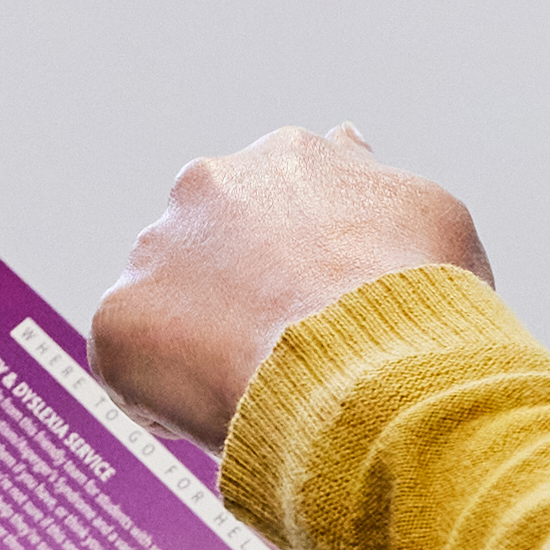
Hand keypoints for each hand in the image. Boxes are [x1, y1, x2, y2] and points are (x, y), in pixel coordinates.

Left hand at [92, 125, 490, 443]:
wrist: (369, 372)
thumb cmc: (416, 303)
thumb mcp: (430, 216)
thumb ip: (373, 178)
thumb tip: (346, 138)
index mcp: (288, 157)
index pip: (278, 202)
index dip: (297, 260)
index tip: (316, 302)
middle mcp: (208, 184)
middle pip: (213, 245)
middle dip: (239, 292)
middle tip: (288, 350)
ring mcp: (156, 250)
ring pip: (168, 302)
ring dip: (200, 340)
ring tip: (259, 385)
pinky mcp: (118, 319)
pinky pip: (133, 365)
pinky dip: (165, 394)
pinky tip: (222, 411)